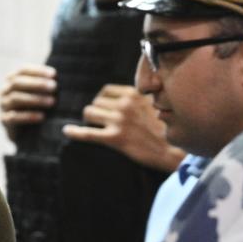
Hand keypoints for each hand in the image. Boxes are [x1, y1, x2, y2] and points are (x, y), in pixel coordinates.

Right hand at [0, 64, 56, 142]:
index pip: (22, 70)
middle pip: (17, 83)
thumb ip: (46, 83)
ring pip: (15, 98)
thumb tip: (58, 77)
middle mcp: (4, 90)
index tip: (54, 74)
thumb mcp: (39, 92)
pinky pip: (14, 117)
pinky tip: (42, 117)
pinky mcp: (3, 120)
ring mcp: (3, 105)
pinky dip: (28, 116)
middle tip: (54, 87)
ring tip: (52, 102)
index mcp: (12, 79)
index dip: (38, 71)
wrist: (24, 131)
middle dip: (37, 84)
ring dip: (35, 99)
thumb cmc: (35, 105)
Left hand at [62, 84, 184, 172]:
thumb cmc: (167, 129)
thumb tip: (124, 99)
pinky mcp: (115, 138)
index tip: (102, 109)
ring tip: (95, 128)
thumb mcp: (157, 104)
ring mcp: (119, 121)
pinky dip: (75, 132)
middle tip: (100, 123)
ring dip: (90, 121)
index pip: (106, 91)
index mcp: (134, 94)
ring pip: (89, 114)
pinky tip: (67, 131)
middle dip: (96, 112)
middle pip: (95, 102)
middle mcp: (124, 104)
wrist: (175, 150)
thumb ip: (139, 99)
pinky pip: (87, 133)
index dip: (101, 100)